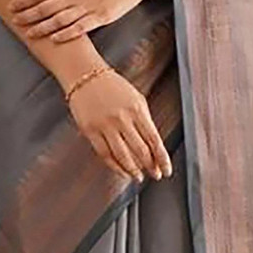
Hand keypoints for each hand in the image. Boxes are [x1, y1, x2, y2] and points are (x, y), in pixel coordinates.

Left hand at [7, 0, 146, 41]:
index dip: (24, 0)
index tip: (11, 6)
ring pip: (60, 20)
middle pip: (47, 7)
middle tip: (13, 21)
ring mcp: (89, 7)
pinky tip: (54, 39)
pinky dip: (67, 34)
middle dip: (28, 15)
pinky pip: (81, 28)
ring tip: (29, 33)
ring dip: (43, 27)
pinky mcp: (102, 17)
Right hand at [67, 68, 172, 182]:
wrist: (85, 75)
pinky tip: (121, 171)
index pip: (154, 140)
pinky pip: (104, 154)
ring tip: (138, 177)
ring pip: (122, 156)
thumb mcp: (136, 99)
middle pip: (140, 150)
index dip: (162, 158)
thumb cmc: (112, 86)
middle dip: (150, 166)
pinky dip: (115, 166)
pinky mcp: (90, 130)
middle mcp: (122, 119)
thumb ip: (144, 121)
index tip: (167, 170)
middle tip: (155, 175)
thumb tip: (152, 146)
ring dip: (133, 170)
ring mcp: (105, 125)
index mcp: (137, 110)